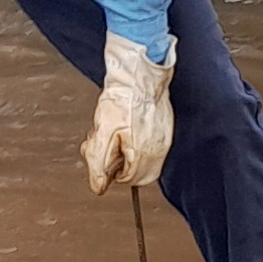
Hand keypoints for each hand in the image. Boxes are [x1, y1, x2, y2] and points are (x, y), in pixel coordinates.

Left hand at [81, 32, 175, 193]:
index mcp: (145, 156)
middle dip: (116, 159)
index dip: (110, 169)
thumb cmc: (122, 100)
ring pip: (141, 155)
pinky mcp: (164, 126)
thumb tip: (98, 187)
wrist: (139, 74)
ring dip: (123, 147)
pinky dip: (133, 136)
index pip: (128, 180)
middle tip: (103, 141)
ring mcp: (164, 138)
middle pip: (135, 170)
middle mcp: (159, 151)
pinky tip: (124, 122)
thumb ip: (98, 164)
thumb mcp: (101, 135)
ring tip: (112, 129)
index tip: (101, 156)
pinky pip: (147, 141)